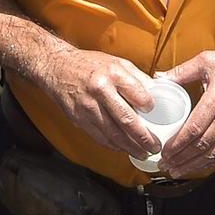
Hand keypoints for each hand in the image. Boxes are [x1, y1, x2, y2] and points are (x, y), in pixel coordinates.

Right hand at [39, 47, 161, 155]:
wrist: (57, 67)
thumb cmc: (89, 64)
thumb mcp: (117, 62)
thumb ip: (137, 78)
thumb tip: (155, 95)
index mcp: (113, 73)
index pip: (139, 95)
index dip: (150, 107)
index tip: (156, 114)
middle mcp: (100, 91)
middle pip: (126, 120)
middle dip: (143, 137)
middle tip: (154, 146)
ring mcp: (88, 107)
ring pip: (113, 134)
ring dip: (130, 147)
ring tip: (142, 153)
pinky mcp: (79, 119)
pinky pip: (100, 137)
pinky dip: (114, 146)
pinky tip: (123, 149)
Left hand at [155, 47, 214, 177]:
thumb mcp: (206, 61)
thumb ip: (181, 71)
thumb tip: (158, 78)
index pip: (194, 130)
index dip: (178, 145)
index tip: (164, 152)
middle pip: (201, 146)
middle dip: (181, 159)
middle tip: (165, 164)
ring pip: (213, 154)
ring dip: (193, 165)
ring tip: (177, 171)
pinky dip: (210, 163)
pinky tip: (198, 166)